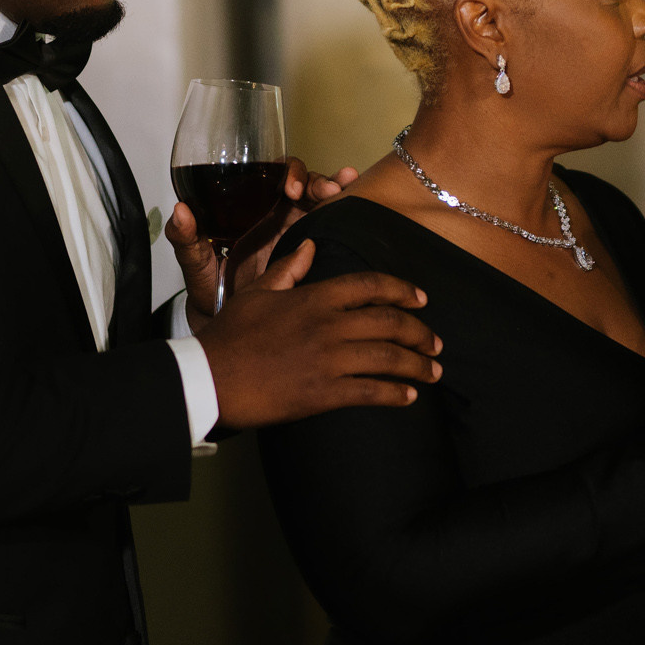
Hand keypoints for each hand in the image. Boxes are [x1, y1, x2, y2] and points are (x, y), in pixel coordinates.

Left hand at [168, 158, 360, 329]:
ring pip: (322, 198)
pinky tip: (360, 198)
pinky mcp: (315, 246)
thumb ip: (186, 239)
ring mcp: (299, 227)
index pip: (272, 176)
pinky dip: (349, 207)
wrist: (230, 319)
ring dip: (335, 187)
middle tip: (323, 193)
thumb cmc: (212, 288)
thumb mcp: (196, 263)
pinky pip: (335, 224)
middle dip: (316, 181)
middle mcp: (278, 212)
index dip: (286, 173)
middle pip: (303, 182)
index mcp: (252, 207)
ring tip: (346, 187)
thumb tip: (181, 212)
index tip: (290, 189)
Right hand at [200, 246, 442, 428]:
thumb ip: (289, 269)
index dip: (402, 290)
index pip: (370, 286)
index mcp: (315, 297)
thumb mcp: (257, 293)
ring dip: (417, 365)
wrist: (209, 378)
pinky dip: (396, 394)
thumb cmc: (230, 335)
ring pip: (388, 358)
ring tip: (433, 371)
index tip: (422, 298)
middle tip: (435, 343)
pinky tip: (410, 397)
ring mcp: (329, 359)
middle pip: (390, 322)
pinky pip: (371, 392)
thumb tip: (312, 246)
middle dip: (420, 332)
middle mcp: (329, 325)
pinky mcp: (324, 392)